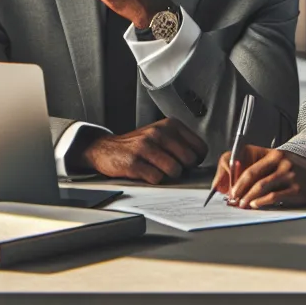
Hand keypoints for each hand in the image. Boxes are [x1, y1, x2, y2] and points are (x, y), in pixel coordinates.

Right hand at [80, 118, 208, 182]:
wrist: (105, 148)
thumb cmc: (138, 145)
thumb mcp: (161, 135)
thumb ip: (180, 144)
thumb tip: (199, 163)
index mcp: (170, 125)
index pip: (200, 147)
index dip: (196, 160)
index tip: (186, 162)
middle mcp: (159, 132)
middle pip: (189, 160)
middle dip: (183, 169)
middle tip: (170, 167)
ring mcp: (146, 146)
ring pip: (175, 170)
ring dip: (168, 176)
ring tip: (157, 169)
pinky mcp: (134, 161)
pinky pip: (157, 178)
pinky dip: (153, 180)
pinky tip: (145, 173)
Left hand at [215, 146, 305, 207]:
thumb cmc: (301, 171)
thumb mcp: (284, 161)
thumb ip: (266, 167)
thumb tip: (242, 180)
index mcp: (276, 154)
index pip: (251, 167)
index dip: (238, 180)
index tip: (231, 189)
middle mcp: (282, 163)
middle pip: (253, 176)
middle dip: (240, 189)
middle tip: (233, 198)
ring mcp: (290, 176)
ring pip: (261, 187)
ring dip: (248, 197)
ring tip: (242, 204)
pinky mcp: (296, 189)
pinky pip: (274, 196)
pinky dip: (262, 202)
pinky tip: (256, 205)